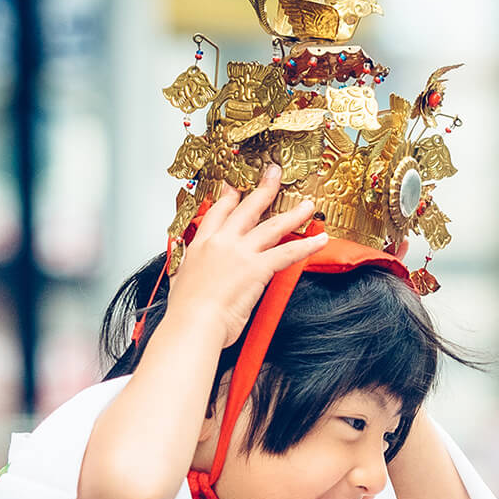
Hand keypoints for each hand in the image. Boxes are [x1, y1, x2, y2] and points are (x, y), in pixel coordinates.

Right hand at [167, 164, 328, 347]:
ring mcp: (241, 253)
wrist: (193, 323)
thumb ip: (186, 271)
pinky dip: (307, 245)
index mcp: (201, 245)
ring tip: (308, 205)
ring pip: (272, 226)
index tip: (236, 188)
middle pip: (247, 209)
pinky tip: (320, 239)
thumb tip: (185, 273)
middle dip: (264, 189)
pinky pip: (288, 253)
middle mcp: (222, 242)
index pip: (218, 213)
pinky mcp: (257, 268)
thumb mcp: (179, 282)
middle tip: (275, 175)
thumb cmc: (186, 312)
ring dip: (294, 213)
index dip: (229, 198)